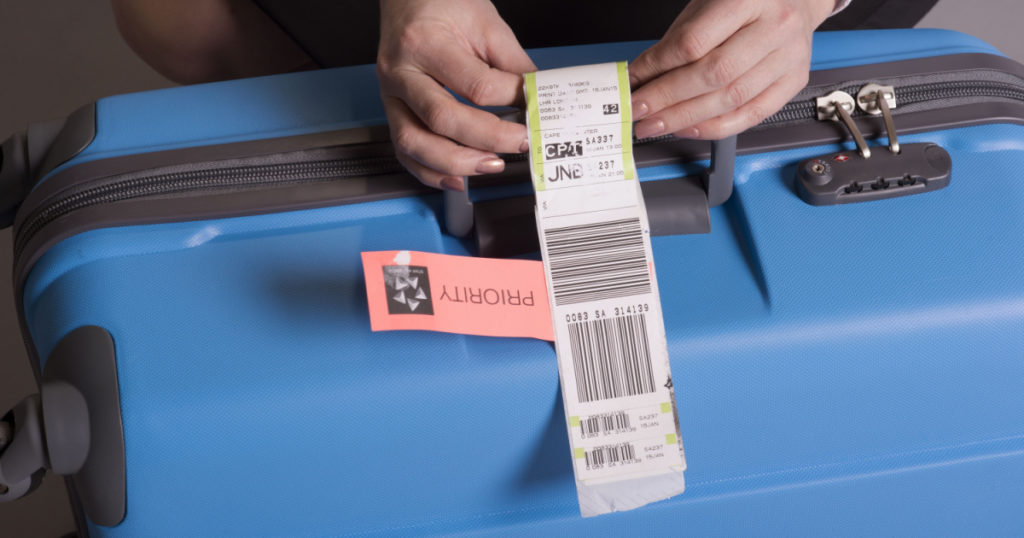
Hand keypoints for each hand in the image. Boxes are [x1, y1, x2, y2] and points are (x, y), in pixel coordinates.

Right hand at [377, 0, 535, 190]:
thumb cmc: (443, 5)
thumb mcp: (486, 24)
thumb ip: (513, 63)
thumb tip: (538, 99)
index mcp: (425, 43)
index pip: (474, 84)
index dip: (510, 99)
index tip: (532, 105)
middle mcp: (401, 71)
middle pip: (442, 118)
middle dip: (488, 138)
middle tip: (519, 143)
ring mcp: (390, 95)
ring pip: (415, 143)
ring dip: (456, 163)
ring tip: (490, 165)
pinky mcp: (391, 111)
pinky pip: (404, 152)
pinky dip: (429, 172)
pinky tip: (457, 178)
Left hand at [629, 0, 835, 139]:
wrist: (795, 0)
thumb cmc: (746, 1)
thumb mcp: (706, 6)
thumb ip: (676, 42)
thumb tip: (642, 79)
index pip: (694, 43)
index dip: (657, 67)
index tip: (633, 82)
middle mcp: (775, 27)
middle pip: (713, 75)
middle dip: (667, 99)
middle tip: (639, 111)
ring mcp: (789, 56)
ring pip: (731, 99)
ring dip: (686, 118)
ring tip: (657, 124)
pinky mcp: (794, 81)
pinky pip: (751, 115)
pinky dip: (715, 127)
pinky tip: (689, 129)